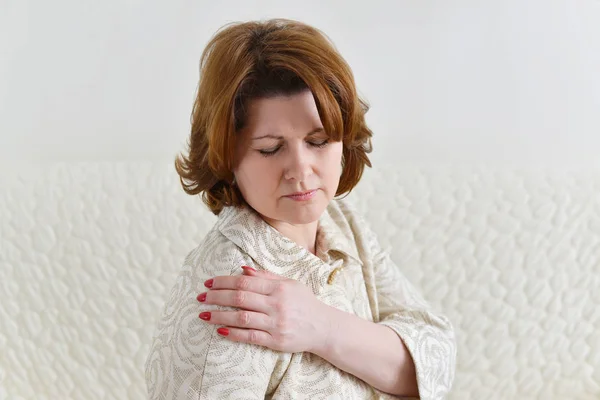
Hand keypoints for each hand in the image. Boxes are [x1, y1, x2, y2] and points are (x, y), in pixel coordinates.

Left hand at [196, 266, 331, 353]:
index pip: (245, 282)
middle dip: (217, 297)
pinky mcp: (275, 341)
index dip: (224, 282)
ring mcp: (276, 323)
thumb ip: (266, 276)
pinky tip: (220, 331)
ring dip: (220, 316)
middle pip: (240, 298)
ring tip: (204, 315)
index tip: (208, 283)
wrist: (323, 327)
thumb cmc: (305, 303)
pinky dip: (234, 333)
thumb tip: (242, 270)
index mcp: (278, 288)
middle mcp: (276, 304)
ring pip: (242, 318)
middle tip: (200, 297)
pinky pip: (250, 336)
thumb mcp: (289, 284)